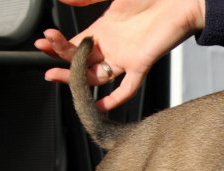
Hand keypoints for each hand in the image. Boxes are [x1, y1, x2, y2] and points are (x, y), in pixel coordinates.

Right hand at [34, 0, 204, 111]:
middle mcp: (113, 48)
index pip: (75, 45)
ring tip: (55, 73)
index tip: (42, 40)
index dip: (58, 45)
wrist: (181, 1)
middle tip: (44, 51)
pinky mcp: (142, 65)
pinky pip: (127, 89)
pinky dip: (113, 99)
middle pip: (81, 63)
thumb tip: (62, 0)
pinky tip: (99, 106)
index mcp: (104, 32)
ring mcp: (126, 59)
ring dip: (76, 76)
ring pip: (97, 76)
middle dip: (60, 59)